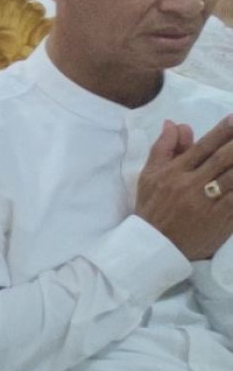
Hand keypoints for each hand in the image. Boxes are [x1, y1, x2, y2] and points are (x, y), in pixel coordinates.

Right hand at [136, 119, 232, 260]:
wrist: (156, 246)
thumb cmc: (152, 207)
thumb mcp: (149, 176)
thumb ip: (163, 149)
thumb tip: (175, 124)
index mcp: (174, 173)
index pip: (202, 147)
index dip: (221, 131)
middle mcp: (191, 186)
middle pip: (222, 159)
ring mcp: (208, 204)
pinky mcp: (221, 221)